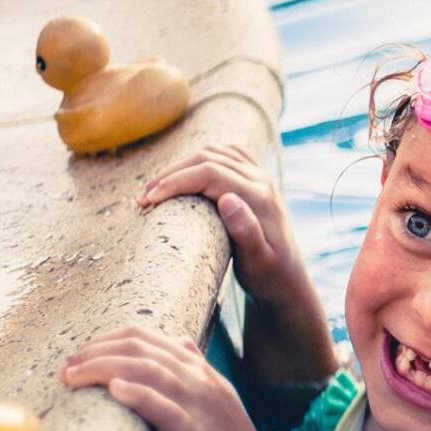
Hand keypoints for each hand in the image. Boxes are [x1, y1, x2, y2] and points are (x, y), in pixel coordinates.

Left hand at [59, 326, 280, 430]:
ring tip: (72, 377)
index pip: (147, 337)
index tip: (78, 358)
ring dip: (102, 367)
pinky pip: (163, 407)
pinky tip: (114, 390)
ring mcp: (200, 406)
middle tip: (65, 369)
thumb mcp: (215, 404)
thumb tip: (180, 342)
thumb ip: (196, 375)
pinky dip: (138, 394)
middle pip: (140, 348)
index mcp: (203, 373)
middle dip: (94, 351)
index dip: (105, 340)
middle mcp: (201, 382)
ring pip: (147, 369)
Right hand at [138, 144, 310, 309]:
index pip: (210, 172)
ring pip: (213, 153)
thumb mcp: (258, 261)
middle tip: (143, 197)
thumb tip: (227, 199)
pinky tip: (182, 174)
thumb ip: (246, 232)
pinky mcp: (255, 179)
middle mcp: (262, 181)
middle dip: (170, 174)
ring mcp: (260, 177)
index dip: (175, 181)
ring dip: (181, 165)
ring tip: (155, 189)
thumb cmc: (268, 275)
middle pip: (207, 158)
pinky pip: (225, 155)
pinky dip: (200, 158)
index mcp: (260, 197)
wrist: (286, 278)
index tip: (148, 200)